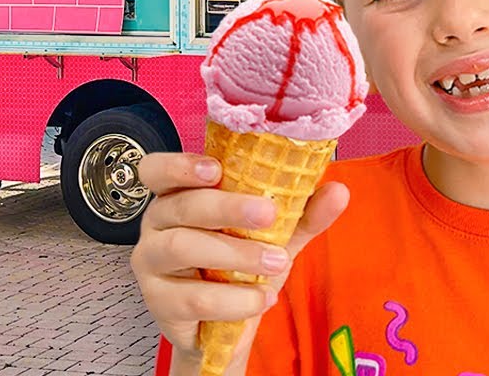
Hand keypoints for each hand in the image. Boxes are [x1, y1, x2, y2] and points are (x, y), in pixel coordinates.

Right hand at [130, 152, 349, 374]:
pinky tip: (261, 298)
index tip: (215, 169)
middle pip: (179, 206)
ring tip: (276, 263)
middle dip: (226, 207)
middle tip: (268, 215)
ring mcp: (150, 263)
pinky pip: (191, 298)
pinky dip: (233, 299)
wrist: (227, 323)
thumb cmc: (241, 266)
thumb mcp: (276, 235)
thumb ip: (303, 213)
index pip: (158, 170)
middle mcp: (157, 224)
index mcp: (180, 195)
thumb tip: (338, 191)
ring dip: (234, 254)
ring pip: (181, 248)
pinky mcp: (158, 302)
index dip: (180, 165)